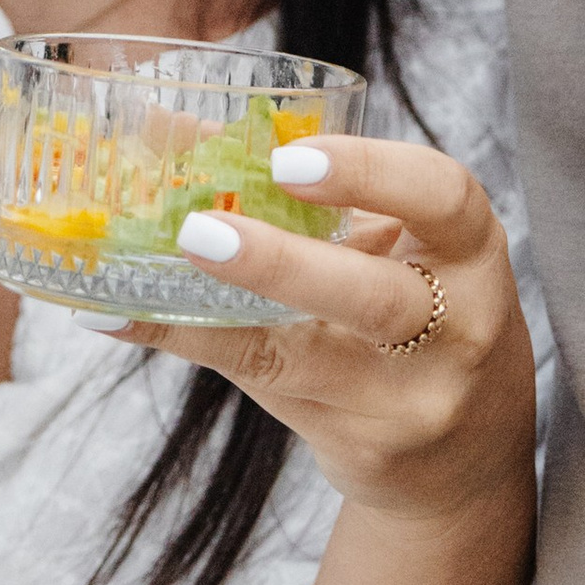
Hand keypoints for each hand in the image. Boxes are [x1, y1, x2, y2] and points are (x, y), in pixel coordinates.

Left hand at [110, 135, 539, 584]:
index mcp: (469, 251)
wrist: (464, 455)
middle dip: (283, 265)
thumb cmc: (421, 314)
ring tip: (150, 274)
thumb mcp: (396, 243)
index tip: (288, 158)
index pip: (443, 198)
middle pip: (376, 298)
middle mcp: (455, 328)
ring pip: (306, 358)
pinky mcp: (359, 445)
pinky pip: (260, 385)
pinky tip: (115, 316)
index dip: (369, 173)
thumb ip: (312, 192)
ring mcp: (408, 400)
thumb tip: (173, 129)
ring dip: (218, 314)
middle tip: (199, 228)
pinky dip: (182, 341)